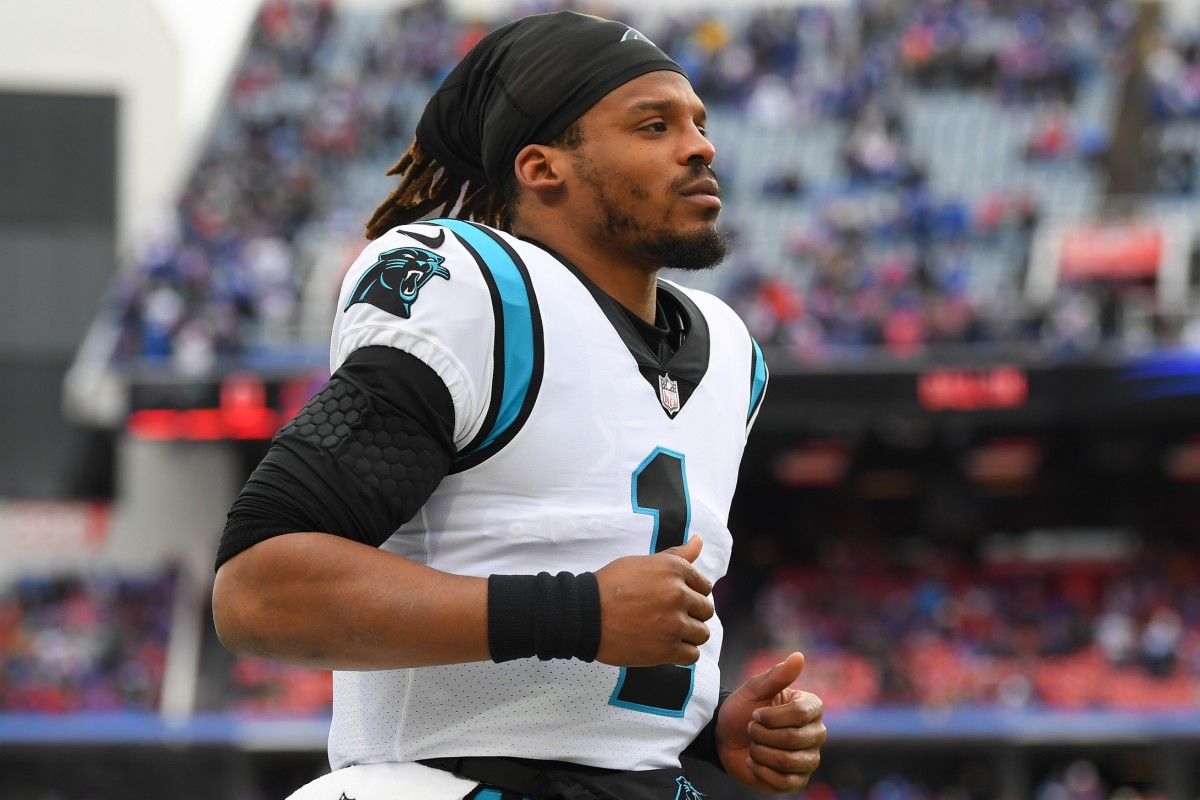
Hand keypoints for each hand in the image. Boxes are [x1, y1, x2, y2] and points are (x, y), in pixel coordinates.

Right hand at [593, 536, 712, 666]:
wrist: (585, 615)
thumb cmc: (610, 586)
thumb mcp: (643, 563)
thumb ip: (676, 555)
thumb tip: (699, 540)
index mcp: (673, 569)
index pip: (704, 586)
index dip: (691, 593)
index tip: (675, 599)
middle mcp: (678, 594)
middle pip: (706, 610)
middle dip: (692, 614)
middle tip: (669, 616)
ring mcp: (674, 623)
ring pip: (702, 633)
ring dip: (689, 635)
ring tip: (668, 632)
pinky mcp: (666, 649)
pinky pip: (692, 654)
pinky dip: (682, 652)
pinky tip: (666, 645)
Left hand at [716, 652, 825, 793]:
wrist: (724, 738)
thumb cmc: (741, 710)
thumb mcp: (753, 689)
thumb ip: (776, 675)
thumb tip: (799, 656)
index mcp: (810, 707)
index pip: (801, 713)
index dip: (772, 716)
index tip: (755, 713)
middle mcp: (816, 733)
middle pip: (794, 738)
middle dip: (762, 734)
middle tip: (751, 729)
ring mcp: (809, 759)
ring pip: (787, 761)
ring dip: (760, 753)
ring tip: (753, 745)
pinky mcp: (797, 781)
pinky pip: (783, 782)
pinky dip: (761, 771)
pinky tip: (754, 762)